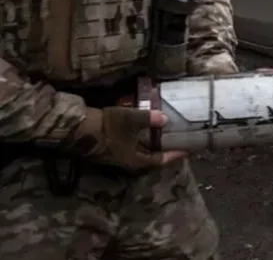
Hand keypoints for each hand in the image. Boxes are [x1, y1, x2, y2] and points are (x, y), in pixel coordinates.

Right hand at [63, 106, 187, 171]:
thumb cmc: (107, 127)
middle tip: (176, 140)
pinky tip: (143, 129)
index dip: (174, 155)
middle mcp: (126, 161)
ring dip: (151, 144)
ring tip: (162, 133)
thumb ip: (149, 119)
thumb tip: (165, 119)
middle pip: (150, 157)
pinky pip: (130, 146)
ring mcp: (116, 156)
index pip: (159, 160)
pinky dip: (140, 139)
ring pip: (139, 152)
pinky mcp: (108, 149)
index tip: (187, 151)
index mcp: (134, 160)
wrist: (78, 129)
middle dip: (163, 149)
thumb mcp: (131, 119)